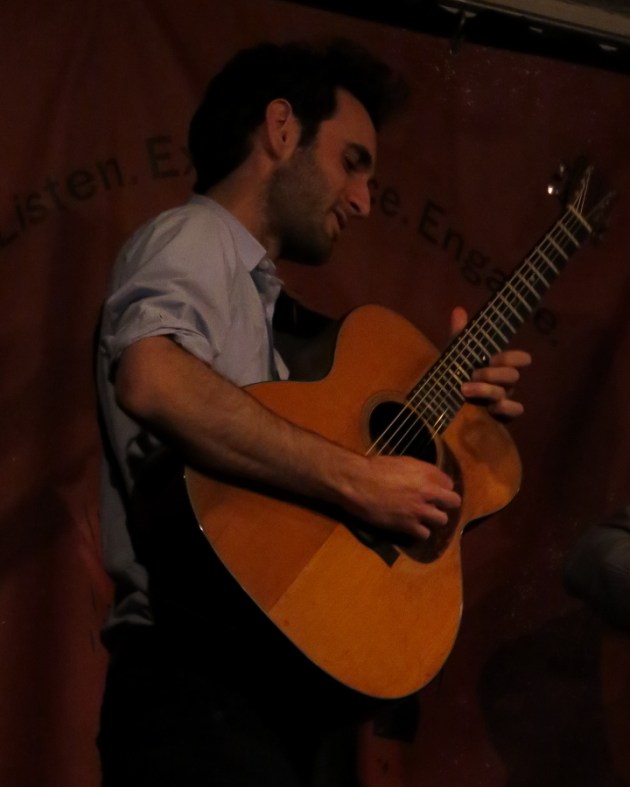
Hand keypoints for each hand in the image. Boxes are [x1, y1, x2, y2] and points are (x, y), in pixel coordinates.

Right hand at [342, 454, 460, 540]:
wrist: (358, 482)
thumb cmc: (375, 468)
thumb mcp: (402, 462)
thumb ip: (419, 472)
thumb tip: (426, 479)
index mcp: (427, 472)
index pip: (449, 483)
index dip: (441, 487)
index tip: (433, 490)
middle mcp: (428, 491)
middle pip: (453, 502)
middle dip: (446, 504)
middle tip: (434, 505)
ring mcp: (419, 510)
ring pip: (442, 520)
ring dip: (433, 519)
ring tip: (422, 517)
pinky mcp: (408, 525)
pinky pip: (424, 534)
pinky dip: (419, 532)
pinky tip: (411, 526)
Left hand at [450, 306, 531, 420]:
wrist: (444, 399)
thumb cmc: (456, 373)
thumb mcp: (455, 353)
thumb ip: (459, 334)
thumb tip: (458, 310)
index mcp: (498, 366)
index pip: (518, 359)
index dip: (511, 357)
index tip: (492, 358)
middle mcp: (504, 382)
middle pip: (512, 375)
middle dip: (492, 374)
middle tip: (472, 374)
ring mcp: (503, 399)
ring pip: (508, 393)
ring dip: (488, 390)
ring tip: (465, 389)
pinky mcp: (500, 416)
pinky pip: (514, 412)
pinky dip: (505, 409)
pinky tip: (490, 408)